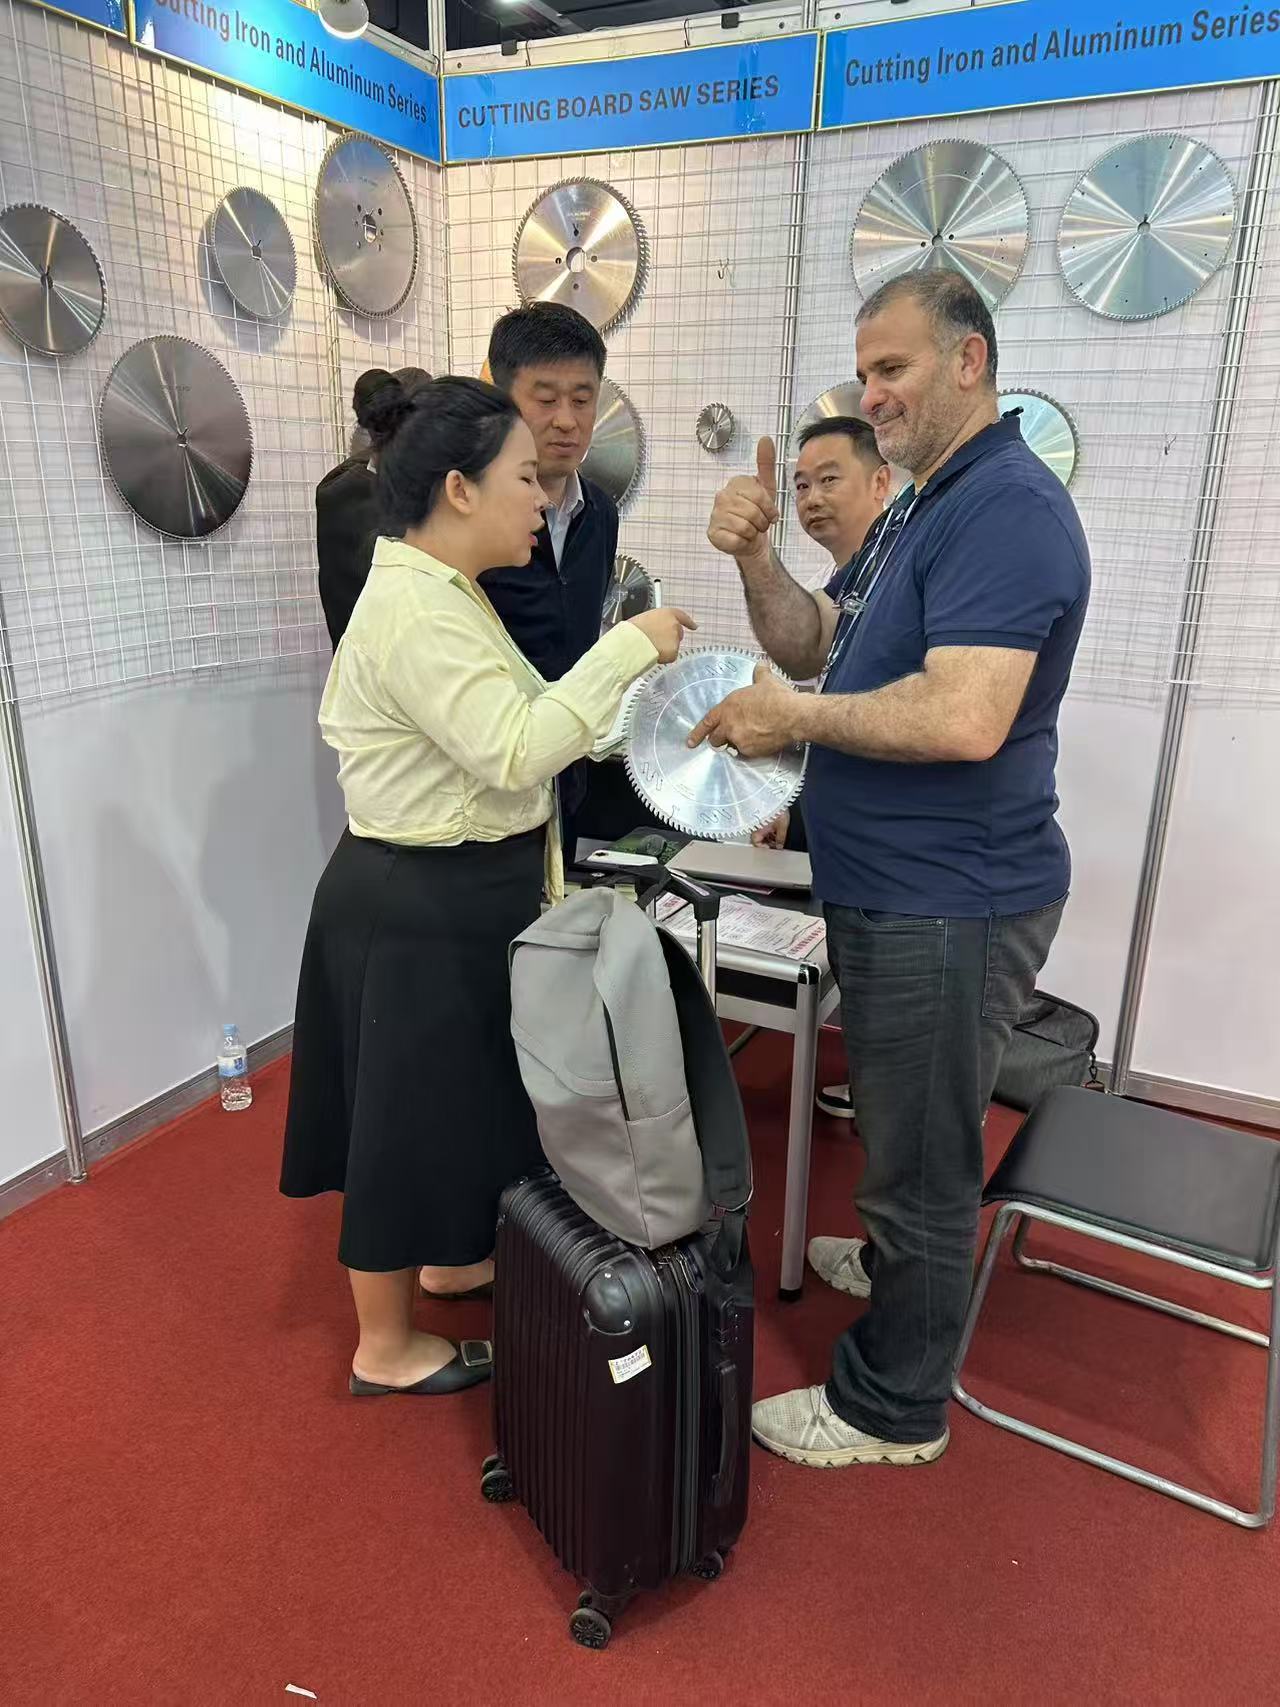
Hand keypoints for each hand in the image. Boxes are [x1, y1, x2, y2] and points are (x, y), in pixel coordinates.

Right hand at [628, 607, 696, 663]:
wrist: (632, 642)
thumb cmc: (633, 630)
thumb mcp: (645, 619)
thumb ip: (656, 623)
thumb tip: (656, 630)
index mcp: (667, 613)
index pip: (681, 616)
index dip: (688, 622)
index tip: (694, 626)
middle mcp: (675, 625)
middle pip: (678, 634)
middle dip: (671, 639)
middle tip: (657, 643)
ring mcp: (675, 639)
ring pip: (673, 646)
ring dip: (665, 649)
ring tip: (650, 648)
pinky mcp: (674, 652)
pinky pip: (670, 657)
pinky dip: (663, 658)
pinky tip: (653, 654)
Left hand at [687, 663, 798, 757]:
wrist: (793, 716)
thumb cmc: (778, 697)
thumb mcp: (766, 681)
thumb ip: (759, 674)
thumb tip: (761, 664)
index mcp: (728, 707)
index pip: (707, 722)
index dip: (697, 733)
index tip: (690, 742)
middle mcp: (729, 724)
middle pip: (715, 739)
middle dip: (718, 739)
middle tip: (727, 737)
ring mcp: (738, 739)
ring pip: (731, 746)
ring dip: (735, 743)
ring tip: (749, 737)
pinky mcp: (750, 751)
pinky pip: (746, 752)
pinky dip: (750, 749)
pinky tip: (760, 742)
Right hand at [707, 438, 779, 567]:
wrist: (752, 540)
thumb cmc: (758, 514)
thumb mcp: (767, 488)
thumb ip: (766, 463)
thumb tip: (766, 438)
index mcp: (736, 483)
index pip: (760, 496)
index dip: (770, 510)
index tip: (769, 514)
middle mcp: (722, 496)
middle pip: (753, 513)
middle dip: (762, 523)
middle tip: (759, 524)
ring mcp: (715, 515)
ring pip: (745, 527)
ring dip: (753, 533)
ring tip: (751, 531)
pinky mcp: (712, 533)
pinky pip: (736, 540)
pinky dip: (743, 543)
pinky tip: (741, 539)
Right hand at [752, 810, 789, 849]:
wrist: (775, 794)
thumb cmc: (776, 808)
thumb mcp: (782, 827)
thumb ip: (781, 839)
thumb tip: (780, 845)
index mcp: (757, 832)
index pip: (757, 845)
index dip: (766, 848)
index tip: (774, 849)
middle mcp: (754, 827)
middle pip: (759, 840)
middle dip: (768, 842)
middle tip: (777, 844)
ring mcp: (757, 821)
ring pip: (761, 833)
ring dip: (769, 836)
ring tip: (778, 836)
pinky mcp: (760, 816)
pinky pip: (763, 826)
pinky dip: (769, 829)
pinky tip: (776, 828)